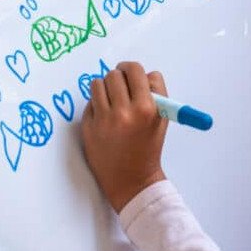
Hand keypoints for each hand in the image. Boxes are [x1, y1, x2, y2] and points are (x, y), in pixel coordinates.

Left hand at [80, 62, 168, 213]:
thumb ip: (155, 93)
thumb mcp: (162, 119)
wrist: (132, 180)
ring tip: (111, 99)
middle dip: (119, 77)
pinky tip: (104, 116)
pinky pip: (89, 101)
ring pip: (98, 83)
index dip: (133, 71)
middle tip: (120, 86)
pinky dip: (96, 104)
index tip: (131, 75)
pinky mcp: (89, 127)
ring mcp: (105, 120)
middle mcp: (126, 112)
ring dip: (104, 87)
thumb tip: (139, 73)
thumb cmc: (148, 146)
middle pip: (116, 73)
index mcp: (148, 108)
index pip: (137, 70)